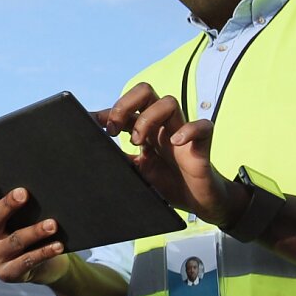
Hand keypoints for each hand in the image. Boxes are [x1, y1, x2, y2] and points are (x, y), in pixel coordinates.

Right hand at [0, 176, 67, 283]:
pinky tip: (58, 245)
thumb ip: (22, 205)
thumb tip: (38, 185)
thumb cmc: (34, 232)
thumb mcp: (23, 218)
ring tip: (52, 224)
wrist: (46, 267)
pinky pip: (27, 261)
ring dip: (34, 231)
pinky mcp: (7, 274)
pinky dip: (44, 252)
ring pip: (14, 240)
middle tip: (24, 193)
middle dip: (7, 205)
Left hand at [93, 82, 244, 227]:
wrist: (196, 203)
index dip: (108, 111)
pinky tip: (176, 142)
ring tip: (139, 142)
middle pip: (146, 92)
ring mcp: (182, 132)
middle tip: (114, 129)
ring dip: (149, 118)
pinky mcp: (201, 144)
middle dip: (126, 104)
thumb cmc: (167, 184)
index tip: (93, 122)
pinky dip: (189, 130)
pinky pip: (203, 126)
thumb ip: (121, 161)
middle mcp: (162, 126)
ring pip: (169, 102)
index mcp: (146, 130)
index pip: (127, 108)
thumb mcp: (137, 173)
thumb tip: (95, 155)